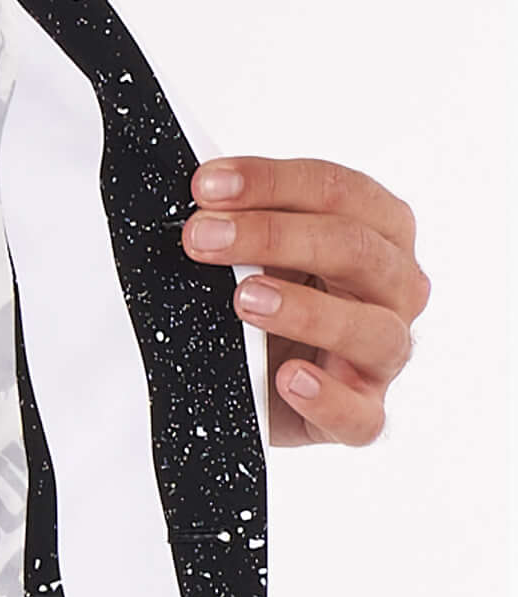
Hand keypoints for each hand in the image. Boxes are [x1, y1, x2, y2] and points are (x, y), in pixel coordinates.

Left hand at [183, 156, 428, 448]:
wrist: (264, 375)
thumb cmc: (274, 293)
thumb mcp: (261, 248)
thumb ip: (245, 217)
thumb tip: (201, 193)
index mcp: (378, 230)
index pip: (338, 191)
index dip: (272, 182)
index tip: (206, 186)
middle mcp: (395, 287)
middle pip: (355, 249)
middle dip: (273, 236)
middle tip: (203, 238)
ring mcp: (385, 353)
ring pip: (373, 330)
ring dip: (307, 311)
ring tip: (245, 300)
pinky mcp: (364, 412)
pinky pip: (361, 415)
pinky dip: (327, 397)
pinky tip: (287, 378)